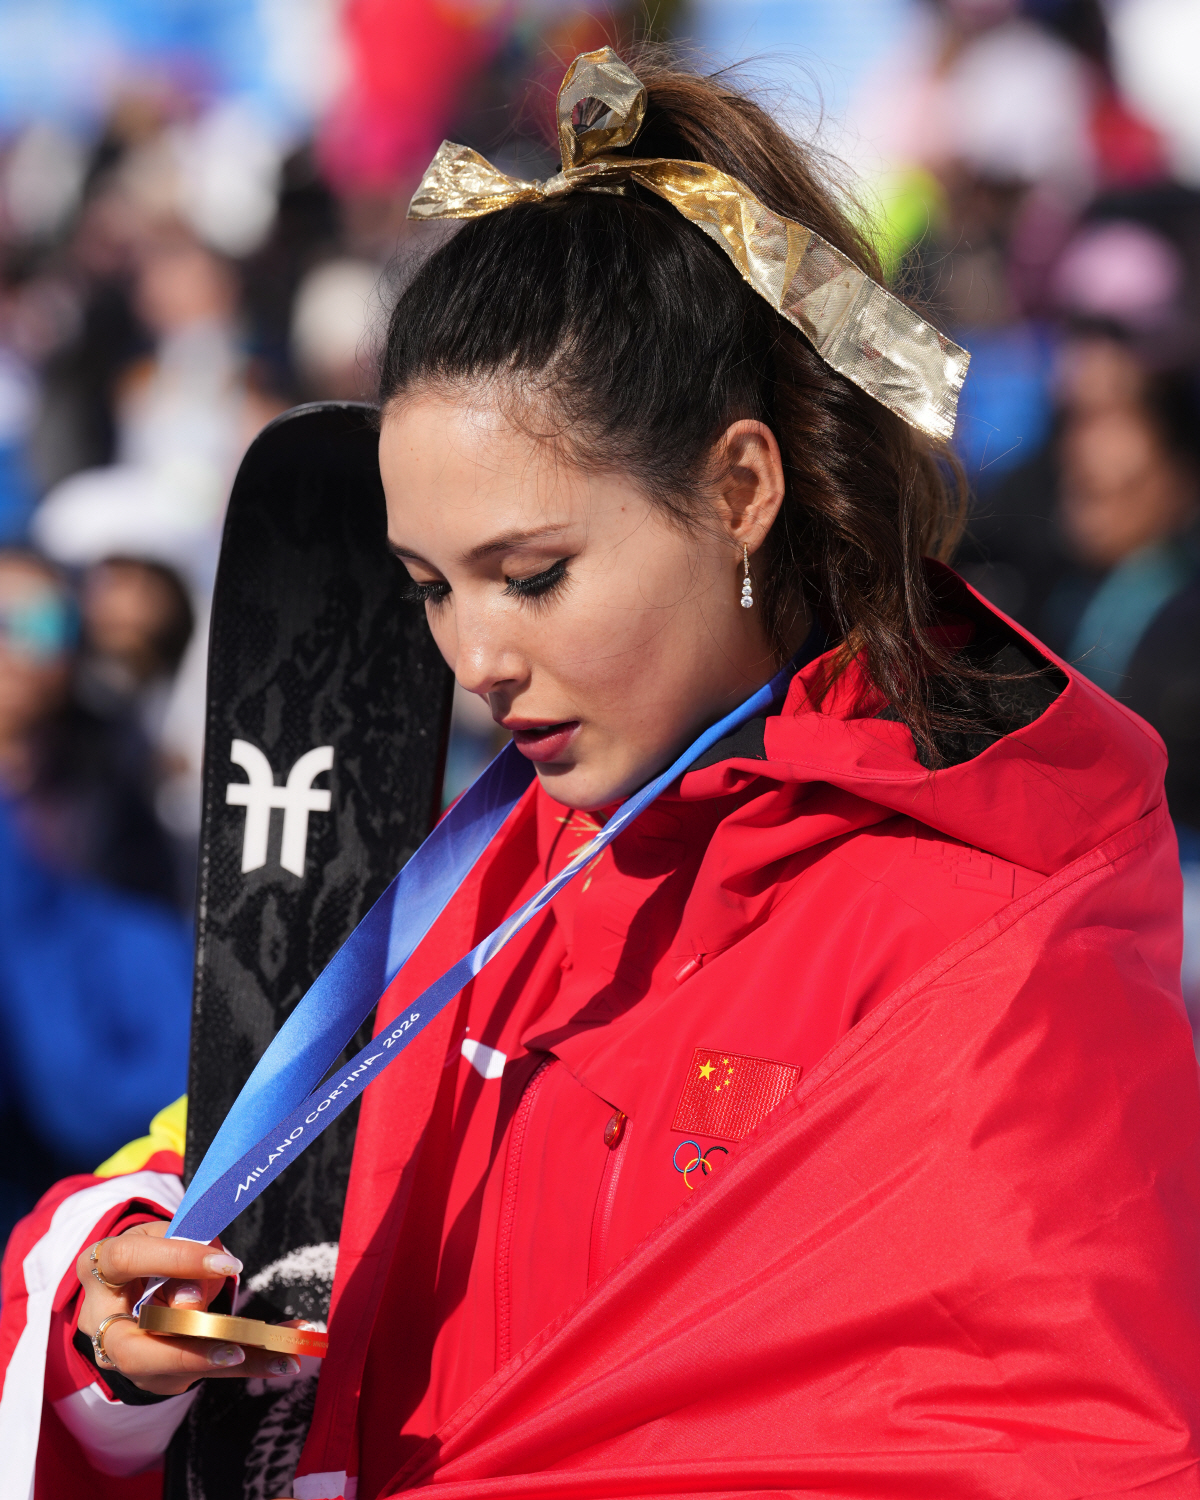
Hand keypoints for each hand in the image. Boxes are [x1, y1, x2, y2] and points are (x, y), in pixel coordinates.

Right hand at [75, 1221, 301, 1395]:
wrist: (136, 1283)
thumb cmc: (154, 1252)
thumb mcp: (166, 1237)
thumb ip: (181, 1253)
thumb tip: (189, 1304)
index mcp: (100, 1270)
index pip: (128, 1260)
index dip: (177, 1259)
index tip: (228, 1265)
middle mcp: (101, 1322)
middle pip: (132, 1350)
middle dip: (188, 1352)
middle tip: (236, 1347)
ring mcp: (125, 1356)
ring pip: (174, 1371)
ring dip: (233, 1364)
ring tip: (282, 1357)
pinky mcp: (157, 1374)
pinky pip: (205, 1372)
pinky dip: (250, 1364)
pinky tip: (286, 1360)